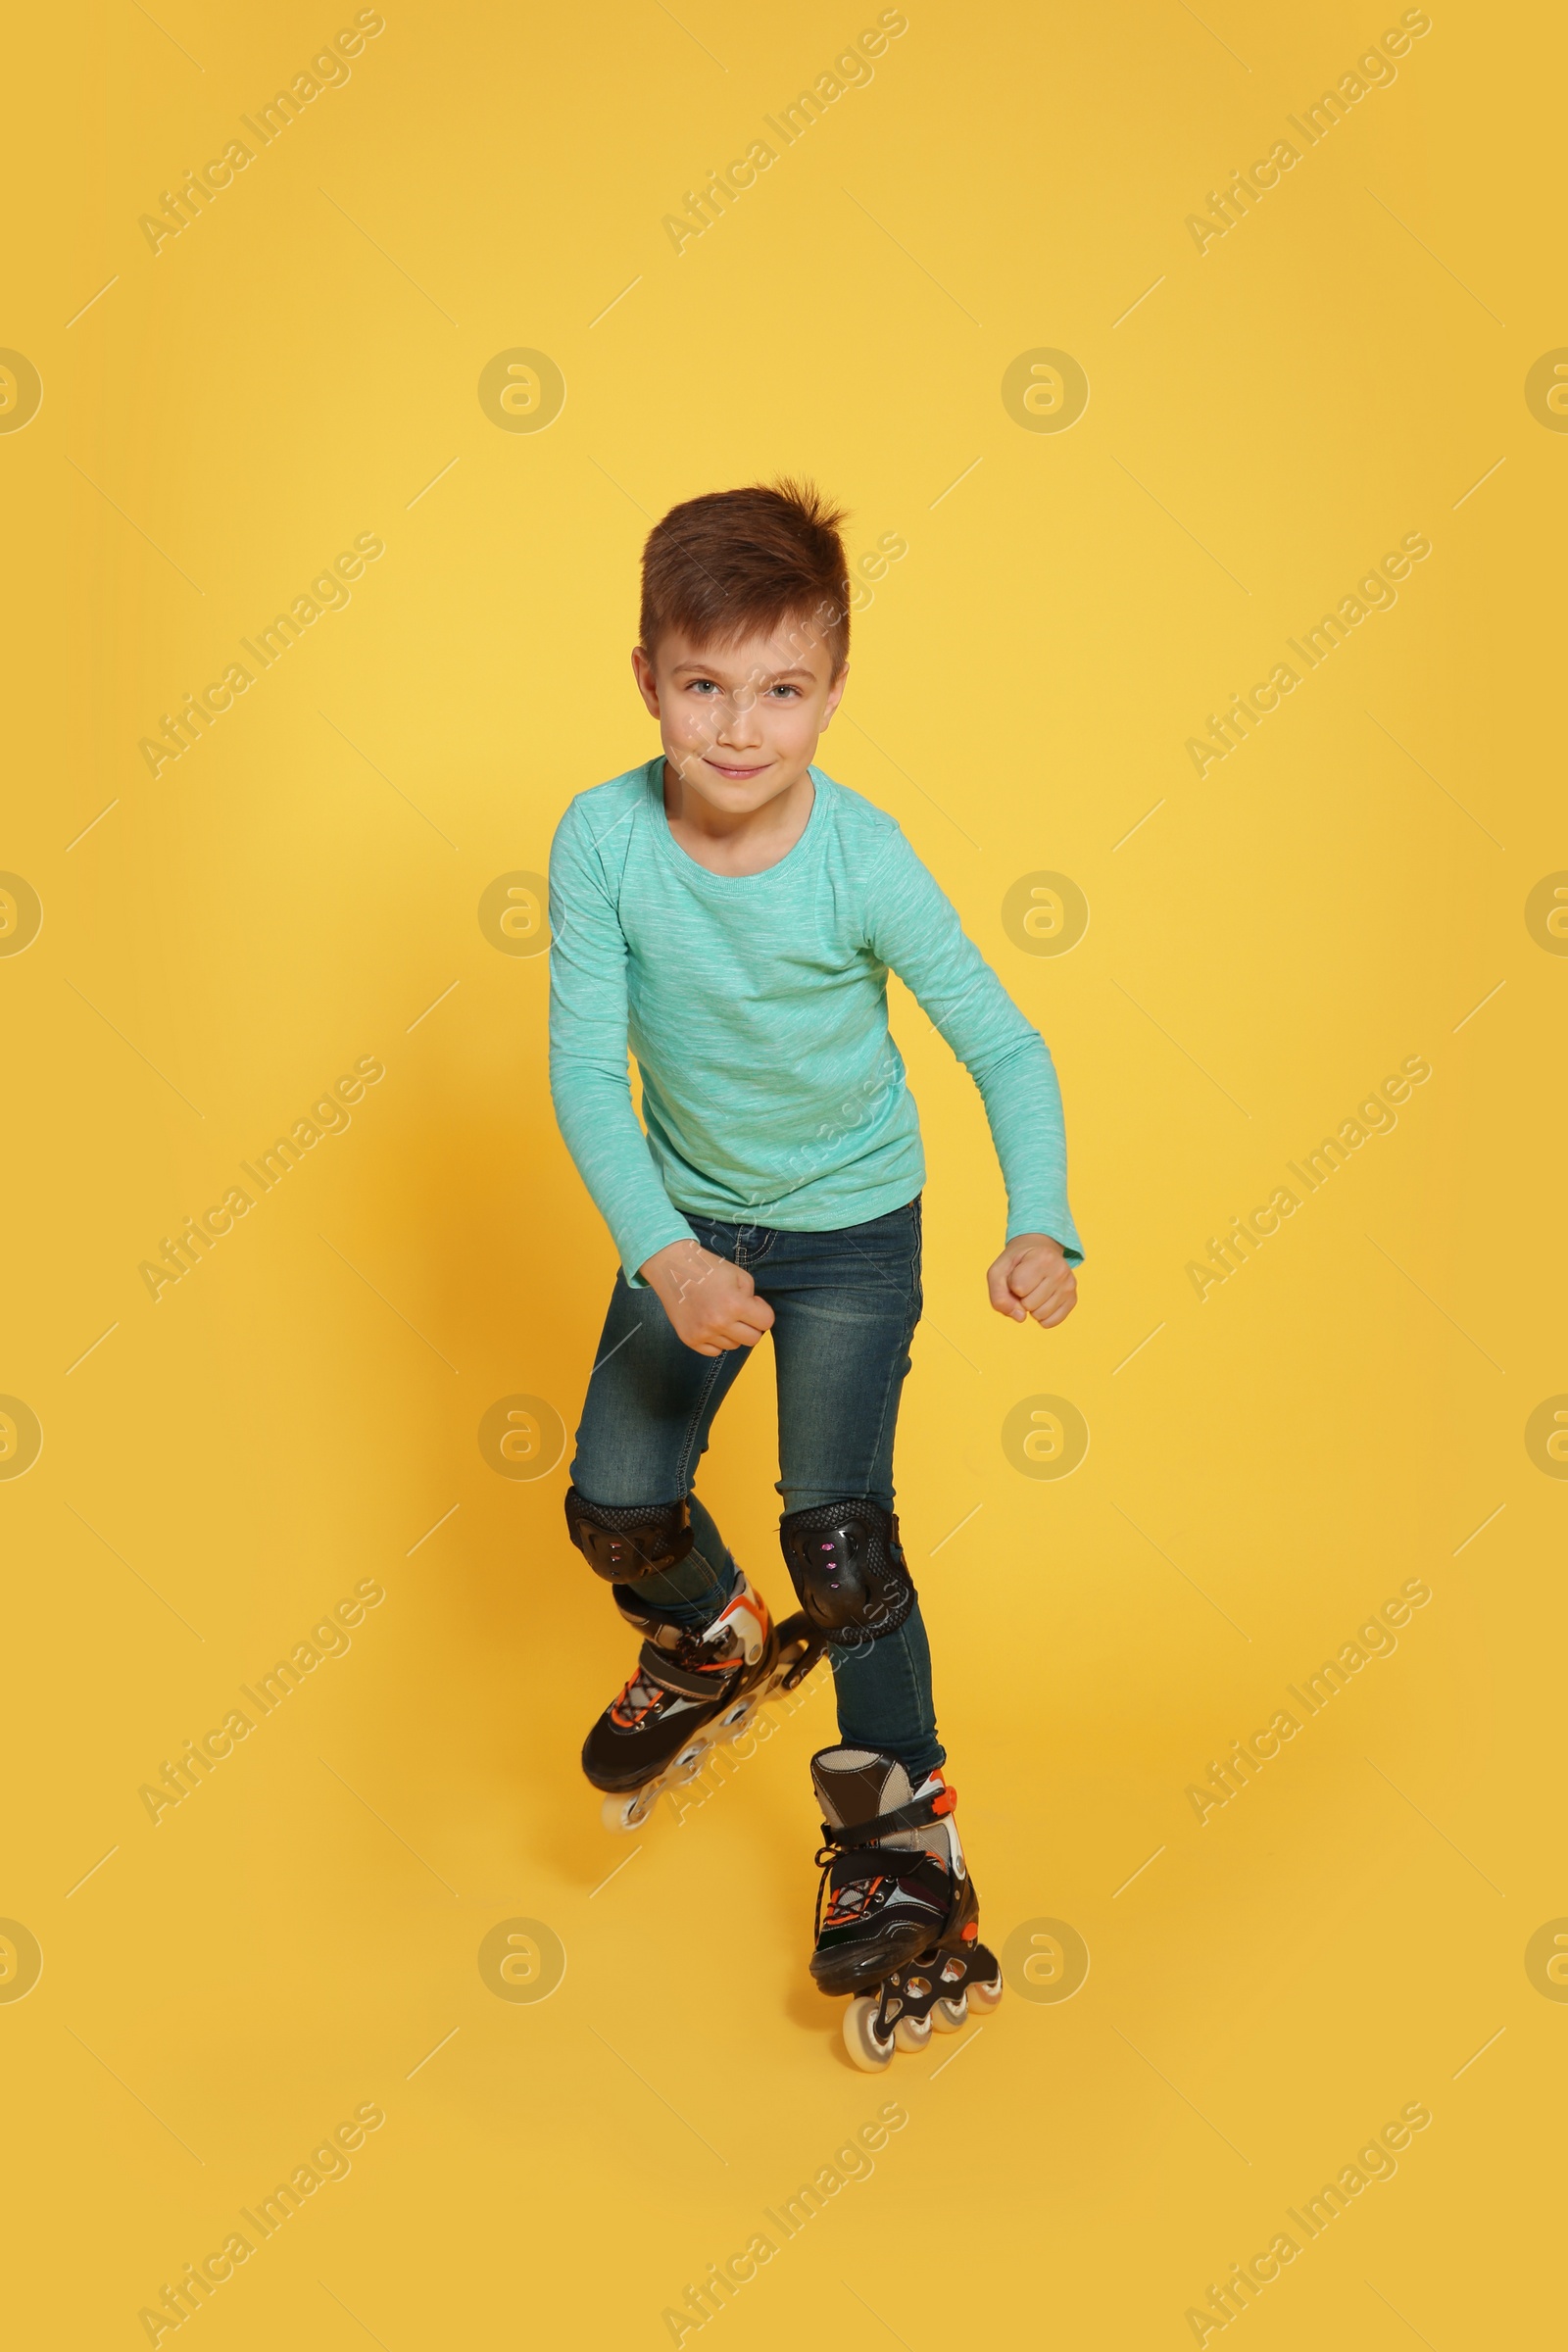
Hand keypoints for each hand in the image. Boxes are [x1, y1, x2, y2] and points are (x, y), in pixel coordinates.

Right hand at [639, 1237, 775, 1355]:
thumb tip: (754, 1317)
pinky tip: (710, 1324)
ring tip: (721, 1314)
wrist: (673, 1268)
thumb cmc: (708, 1269)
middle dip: (752, 1326)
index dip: (763, 1311)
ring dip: (732, 1333)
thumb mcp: (739, 1276)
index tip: (753, 1304)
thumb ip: (753, 1298)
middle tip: (741, 1313)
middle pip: (753, 1339)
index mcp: (734, 1304)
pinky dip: (716, 1341)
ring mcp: (703, 1333)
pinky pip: (714, 1351)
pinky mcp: (689, 1339)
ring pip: (733, 1346)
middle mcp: (719, 1323)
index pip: (767, 1322)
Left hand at [987, 1233, 1076, 1328]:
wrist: (1039, 1250)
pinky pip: (1051, 1322)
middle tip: (1026, 1282)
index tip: (1018, 1272)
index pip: (1018, 1287)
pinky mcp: (1073, 1299)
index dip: (1012, 1284)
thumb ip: (998, 1297)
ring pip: (1040, 1315)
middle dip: (1021, 1297)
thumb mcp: (998, 1272)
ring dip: (1030, 1308)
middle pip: (1028, 1304)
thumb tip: (1021, 1318)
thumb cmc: (1016, 1263)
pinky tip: (1042, 1300)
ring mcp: (1069, 1286)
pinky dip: (1041, 1317)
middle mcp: (1060, 1270)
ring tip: (1034, 1289)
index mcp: (1043, 1257)